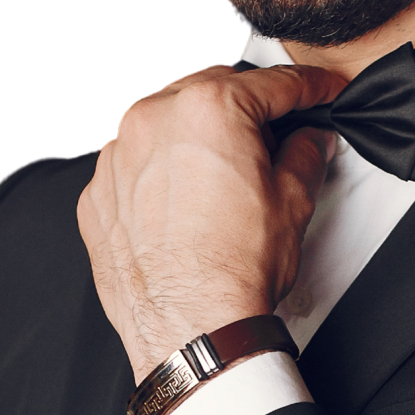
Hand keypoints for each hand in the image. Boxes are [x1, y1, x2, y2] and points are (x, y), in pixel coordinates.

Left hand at [78, 59, 345, 381]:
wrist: (191, 331)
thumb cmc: (233, 273)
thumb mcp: (292, 203)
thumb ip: (305, 155)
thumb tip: (309, 141)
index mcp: (209, 110)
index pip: (270, 84)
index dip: (306, 87)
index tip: (318, 91)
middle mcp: (153, 120)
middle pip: (211, 90)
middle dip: (246, 106)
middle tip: (274, 132)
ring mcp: (117, 157)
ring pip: (165, 122)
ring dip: (195, 134)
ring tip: (224, 170)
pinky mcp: (97, 194)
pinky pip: (133, 164)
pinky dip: (158, 171)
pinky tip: (183, 200)